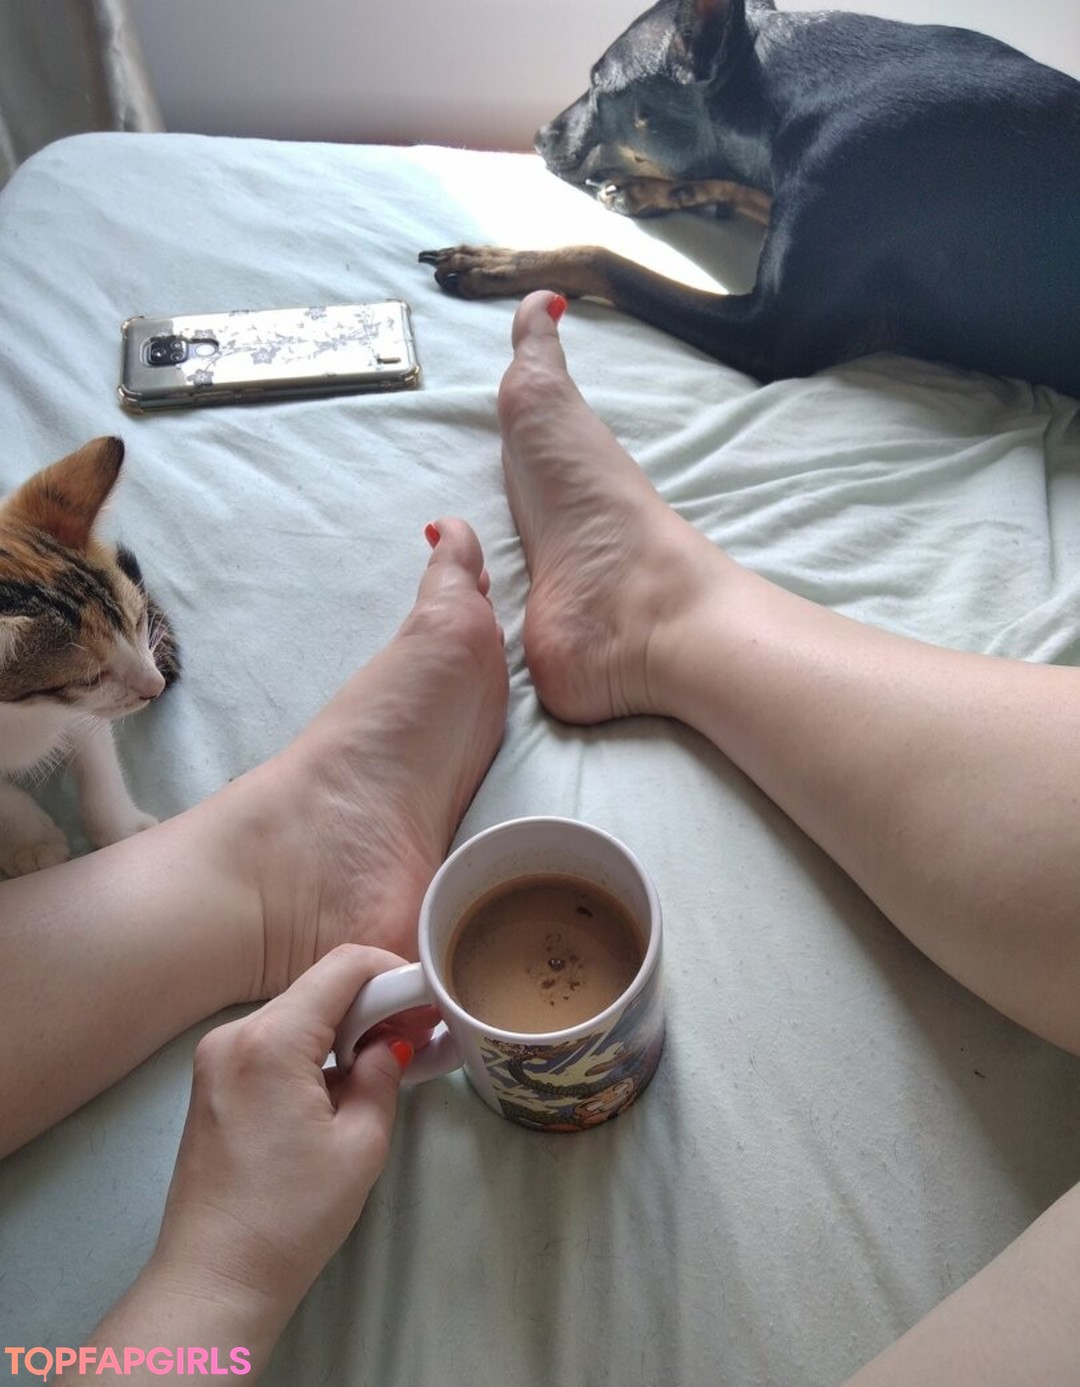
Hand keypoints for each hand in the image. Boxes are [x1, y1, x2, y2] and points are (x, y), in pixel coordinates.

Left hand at [150, 944, 420, 1327]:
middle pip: (318, 988)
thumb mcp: (360, 1145)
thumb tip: (390, 1043)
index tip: (427, 1004)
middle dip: (373, 1004)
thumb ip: (382, 1076)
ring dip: (343, 1029)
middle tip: (418, 1036)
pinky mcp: (212, 1083)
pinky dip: (312, 1051)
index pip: (344, 966)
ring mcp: (216, 1057)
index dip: (394, 973)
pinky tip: (341, 1086)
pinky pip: (272, 1044)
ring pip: (297, 1015)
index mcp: (271, 1039)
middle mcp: (235, 1033)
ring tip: (386, 1065)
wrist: (213, 1278)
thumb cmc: (291, 1217)